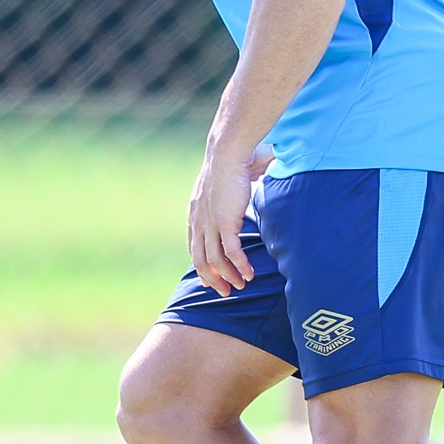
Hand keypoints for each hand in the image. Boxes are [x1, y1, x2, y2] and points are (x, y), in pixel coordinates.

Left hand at [188, 143, 272, 295]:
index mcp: (196, 214)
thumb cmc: (232, 162)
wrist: (227, 152)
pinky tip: (249, 274)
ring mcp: (211, 223)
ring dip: (228, 276)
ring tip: (240, 286)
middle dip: (213, 279)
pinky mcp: (225, 222)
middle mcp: (199, 222)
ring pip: (215, 261)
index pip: (194, 248)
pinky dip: (240, 266)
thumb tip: (248, 194)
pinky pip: (231, 252)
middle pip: (200, 260)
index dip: (202, 266)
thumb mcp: (226, 185)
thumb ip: (231, 197)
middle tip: (225, 291)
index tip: (212, 278)